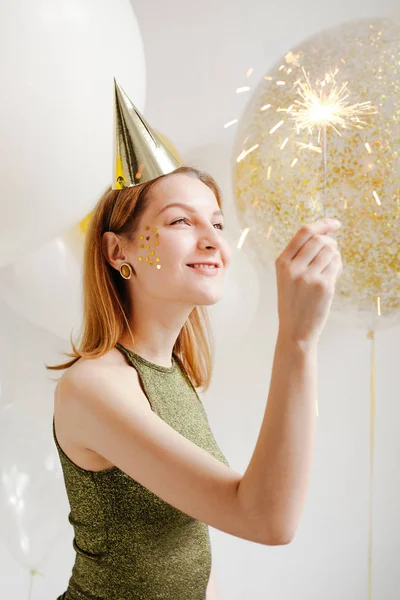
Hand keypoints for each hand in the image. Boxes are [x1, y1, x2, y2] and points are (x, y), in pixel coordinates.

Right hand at [275, 217, 342, 348]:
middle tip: (333, 249)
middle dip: (331, 242)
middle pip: (319, 240)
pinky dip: (338, 267)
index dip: (322, 224)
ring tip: (331, 267)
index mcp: (282, 262)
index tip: (334, 223)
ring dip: (335, 255)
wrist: (295, 329)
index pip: (303, 233)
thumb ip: (299, 256)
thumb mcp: (286, 277)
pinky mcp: (323, 286)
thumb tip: (325, 236)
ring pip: (330, 252)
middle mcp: (293, 268)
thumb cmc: (293, 301)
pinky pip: (336, 265)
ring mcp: (308, 277)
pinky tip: (332, 276)